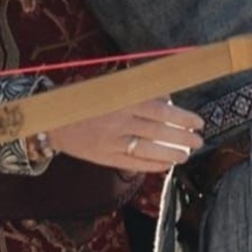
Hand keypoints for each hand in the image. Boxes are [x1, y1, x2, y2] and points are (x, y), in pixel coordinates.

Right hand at [51, 98, 203, 172]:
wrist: (52, 119)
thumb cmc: (84, 97)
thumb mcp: (109, 86)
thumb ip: (137, 90)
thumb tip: (167, 98)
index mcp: (120, 100)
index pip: (160, 110)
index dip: (181, 117)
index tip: (198, 121)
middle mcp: (118, 122)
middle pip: (158, 132)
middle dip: (183, 138)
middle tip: (199, 141)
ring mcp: (112, 142)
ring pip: (149, 151)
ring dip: (171, 154)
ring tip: (186, 154)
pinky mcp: (105, 158)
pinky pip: (134, 164)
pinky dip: (153, 165)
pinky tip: (166, 165)